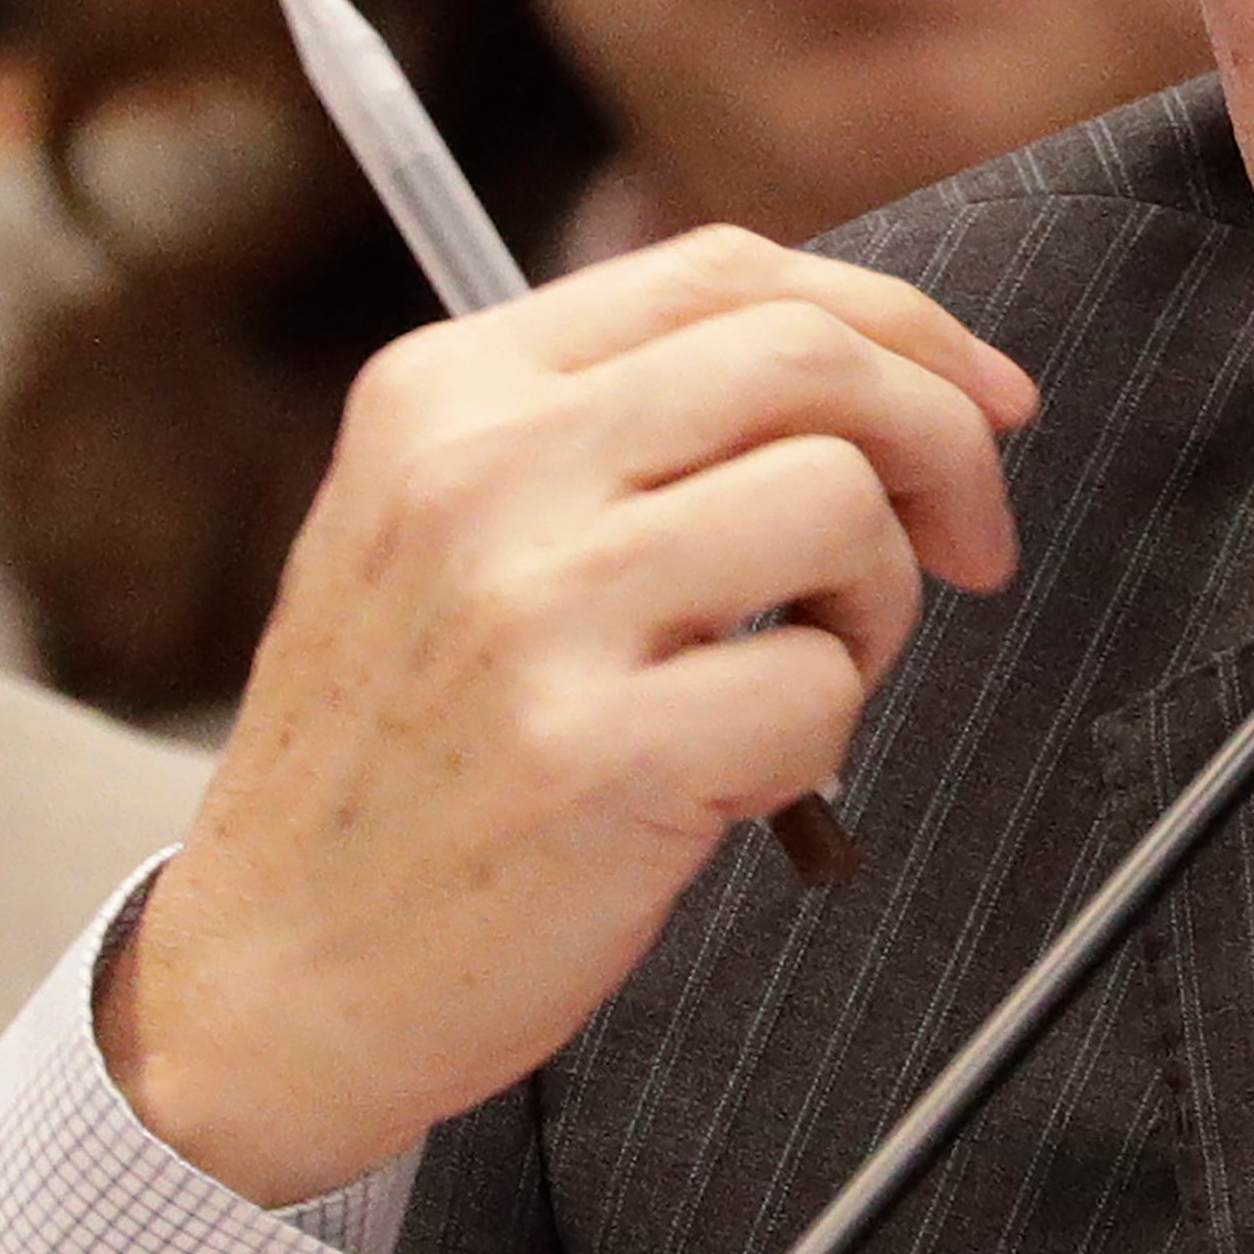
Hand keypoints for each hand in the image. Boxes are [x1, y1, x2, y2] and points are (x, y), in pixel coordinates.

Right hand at [98, 227, 1033, 1204]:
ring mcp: (530, 612)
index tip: (984, 395)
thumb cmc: (413, 755)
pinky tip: (737, 776)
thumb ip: (624, 425)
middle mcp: (479, 474)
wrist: (269, 984)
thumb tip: (885, 367)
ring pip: (837, 501)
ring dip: (878, 596)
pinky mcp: (594, 757)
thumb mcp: (451, 528)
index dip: (897, 321)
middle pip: (809, 356)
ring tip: (805, 672)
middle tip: (975, 539)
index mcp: (448, 391)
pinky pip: (820, 684)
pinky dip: (825, 734)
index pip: (728, 270)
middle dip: (946, 437)